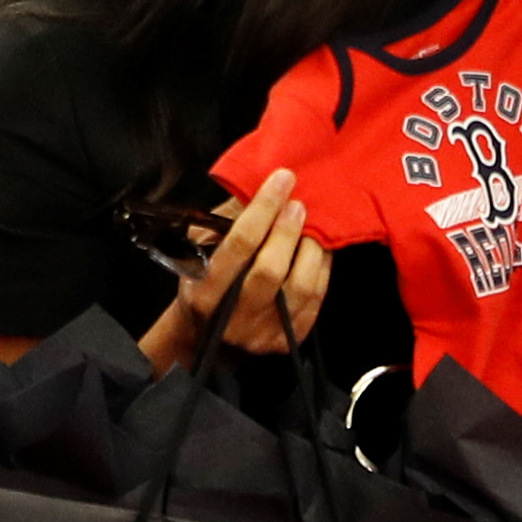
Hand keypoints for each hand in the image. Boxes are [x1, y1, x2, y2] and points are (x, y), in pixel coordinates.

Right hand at [159, 169, 333, 360]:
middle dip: (288, 230)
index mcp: (204, 292)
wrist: (206, 338)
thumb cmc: (203, 282)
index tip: (282, 179)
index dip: (263, 209)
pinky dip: (322, 269)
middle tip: (299, 203)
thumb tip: (260, 188)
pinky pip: (314, 300)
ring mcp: (262, 334)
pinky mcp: (286, 342)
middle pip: (270, 269)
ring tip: (314, 224)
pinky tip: (320, 249)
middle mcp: (233, 319)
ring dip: (312, 249)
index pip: (239, 245)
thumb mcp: (200, 250)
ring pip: (300, 287)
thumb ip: (228, 220)